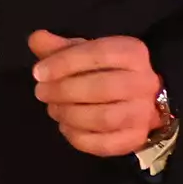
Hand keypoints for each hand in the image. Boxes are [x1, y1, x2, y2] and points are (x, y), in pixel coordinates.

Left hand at [29, 31, 162, 156]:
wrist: (134, 100)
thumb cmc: (103, 71)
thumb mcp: (82, 52)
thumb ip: (59, 47)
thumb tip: (37, 39)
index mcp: (132, 53)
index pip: (99, 54)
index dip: (64, 63)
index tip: (38, 73)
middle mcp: (145, 82)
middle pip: (103, 88)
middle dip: (64, 91)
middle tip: (41, 92)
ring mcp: (144, 113)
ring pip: (104, 118)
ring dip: (69, 114)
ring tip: (53, 108)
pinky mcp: (136, 138)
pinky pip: (104, 143)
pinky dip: (78, 137)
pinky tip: (65, 126)